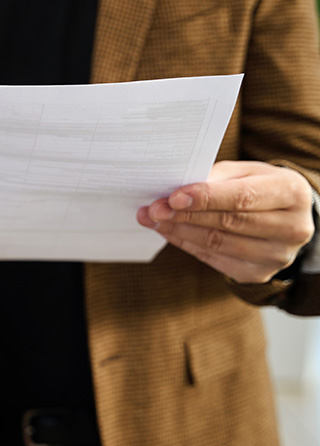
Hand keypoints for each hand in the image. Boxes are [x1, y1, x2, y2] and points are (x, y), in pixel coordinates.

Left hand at [137, 161, 314, 282]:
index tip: (173, 198)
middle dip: (185, 215)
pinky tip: (168, 231)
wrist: (284, 217)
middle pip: (228, 222)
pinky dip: (185, 243)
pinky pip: (212, 258)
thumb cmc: (260, 187)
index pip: (243, 198)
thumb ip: (216, 178)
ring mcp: (276, 255)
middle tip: (153, 209)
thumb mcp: (246, 172)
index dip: (206, 198)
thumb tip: (176, 193)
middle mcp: (291, 227)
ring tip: (153, 220)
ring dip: (179, 231)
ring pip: (217, 243)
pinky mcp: (257, 273)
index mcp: (292, 193)